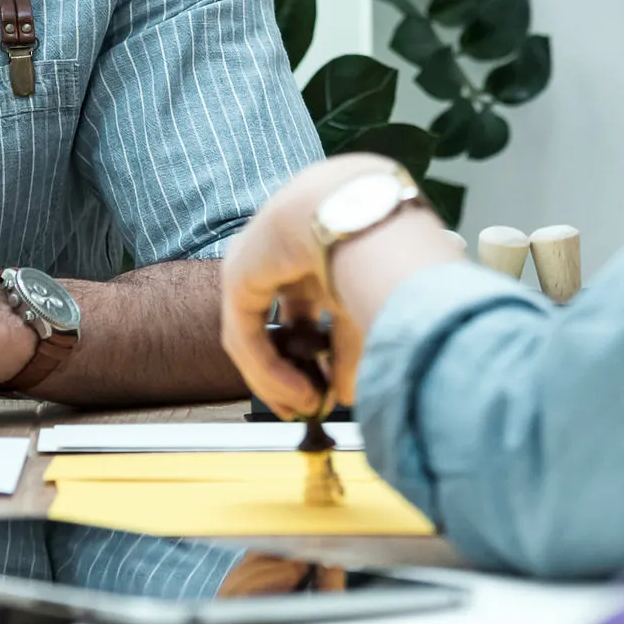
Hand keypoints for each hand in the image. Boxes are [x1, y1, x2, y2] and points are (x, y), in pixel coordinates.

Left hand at [220, 154, 448, 417]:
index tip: (328, 391)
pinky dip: (269, 371)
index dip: (318, 352)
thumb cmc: (384, 249)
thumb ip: (352, 352)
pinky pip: (246, 334)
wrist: (363, 217)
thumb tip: (343, 395)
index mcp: (320, 245)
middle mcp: (286, 250)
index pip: (308, 306)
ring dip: (278, 378)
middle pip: (280, 320)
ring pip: (257, 332)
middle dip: (289, 369)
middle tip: (307, 406)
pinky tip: (298, 395)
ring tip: (306, 407)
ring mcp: (258, 259)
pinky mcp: (238, 275)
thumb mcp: (370, 310)